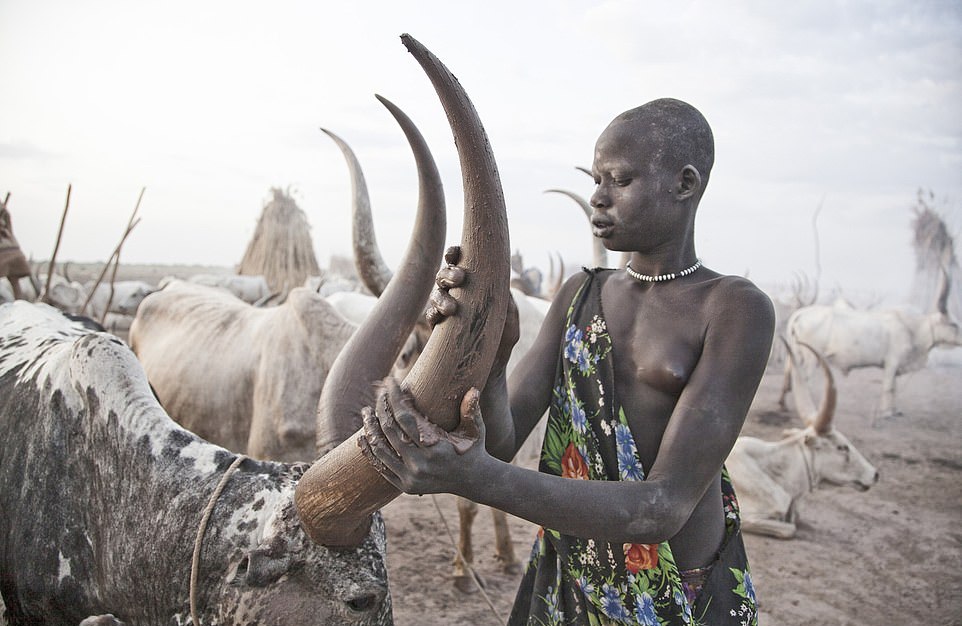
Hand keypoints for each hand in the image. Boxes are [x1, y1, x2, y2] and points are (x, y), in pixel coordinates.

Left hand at [359, 376, 485, 495]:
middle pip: (389, 431)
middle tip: (377, 393)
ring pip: (380, 449)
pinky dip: (369, 451)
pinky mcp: (405, 486)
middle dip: (380, 409)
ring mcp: (411, 478)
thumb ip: (471, 410)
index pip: (405, 418)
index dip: (394, 397)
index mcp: (436, 450)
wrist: (473, 481)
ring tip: (366, 412)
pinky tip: (363, 436)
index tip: (390, 380)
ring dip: (369, 428)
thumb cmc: (472, 448)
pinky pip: (380, 467)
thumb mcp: (475, 430)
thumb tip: (473, 390)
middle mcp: (420, 466)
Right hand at [425, 245, 519, 373]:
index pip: (460, 262)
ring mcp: (446, 310)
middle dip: (448, 273)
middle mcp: (456, 294)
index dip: (454, 254)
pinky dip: (434, 314)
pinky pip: (431, 316)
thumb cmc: (503, 338)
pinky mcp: (438, 328)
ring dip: (441, 296)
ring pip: (436, 294)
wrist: (493, 367)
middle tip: (459, 278)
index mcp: (473, 285)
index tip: (454, 253)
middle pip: (444, 275)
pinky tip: (441, 316)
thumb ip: (506, 301)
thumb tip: (502, 282)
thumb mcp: (510, 318)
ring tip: (451, 307)